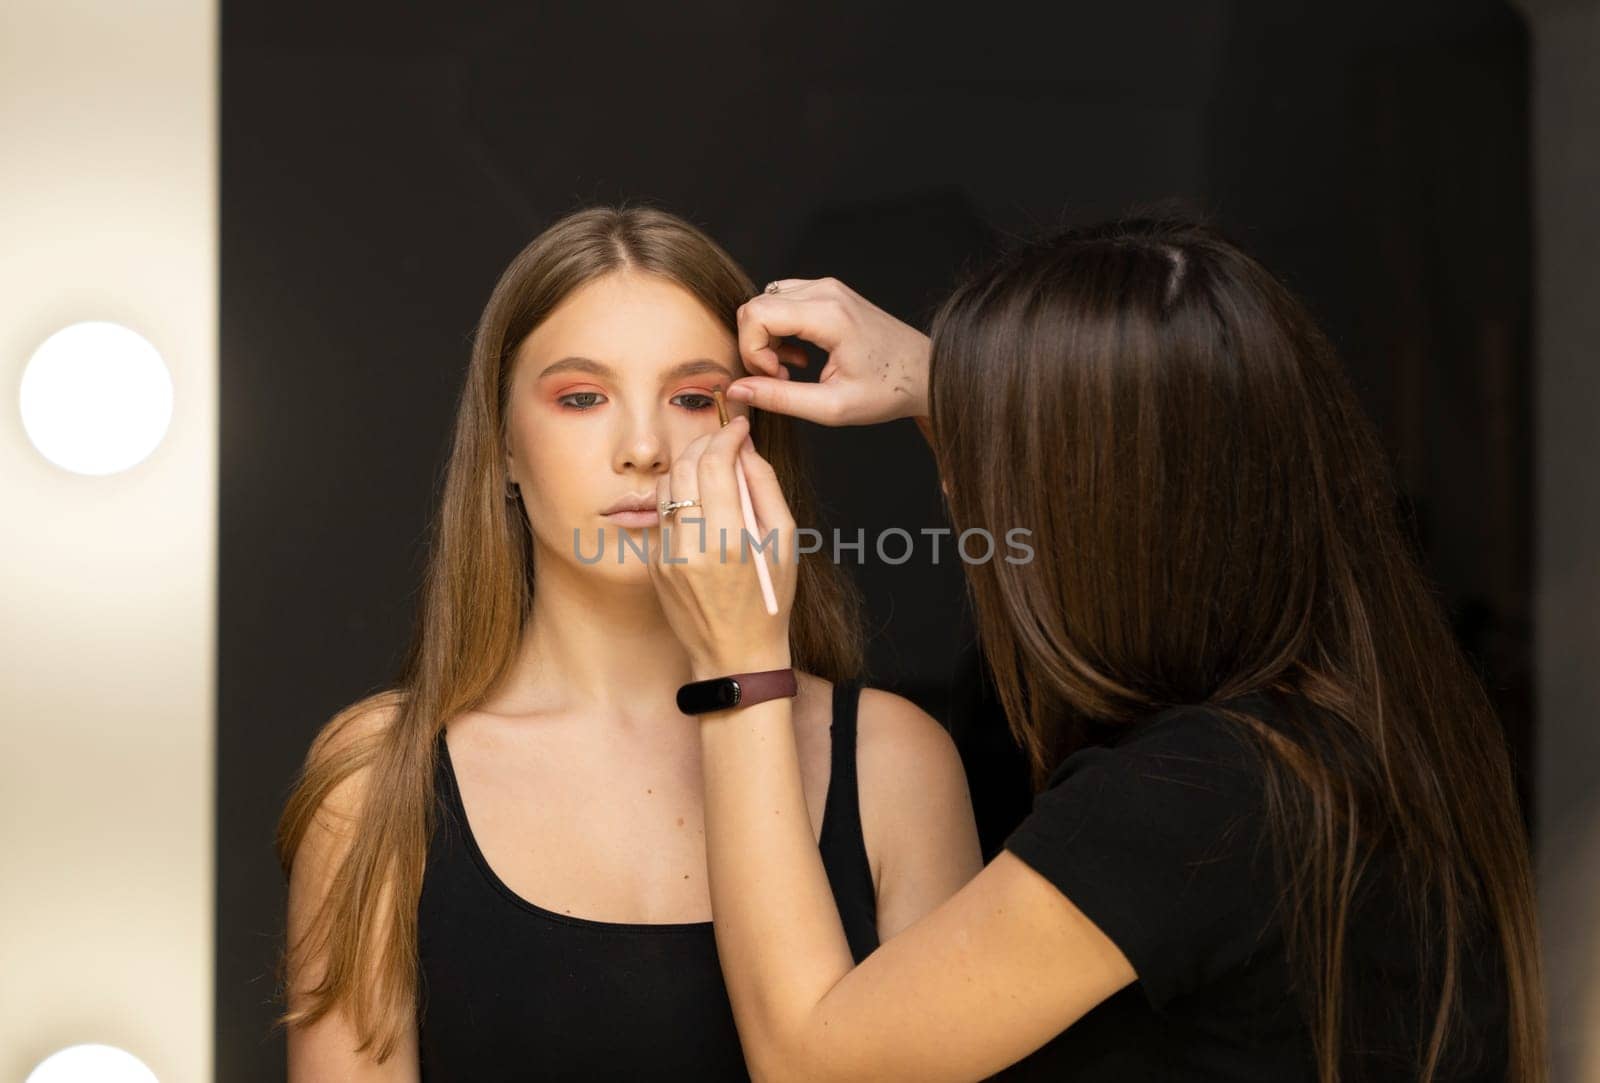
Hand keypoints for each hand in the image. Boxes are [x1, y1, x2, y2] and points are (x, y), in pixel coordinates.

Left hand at [647, 415, 798, 678]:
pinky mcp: (655, 564)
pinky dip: (681, 497)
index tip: (740, 428)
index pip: (716, 463)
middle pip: (685, 466)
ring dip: (688, 466)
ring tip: (713, 468)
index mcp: (730, 540)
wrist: (735, 655)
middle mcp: (692, 545)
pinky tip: (702, 503)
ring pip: (668, 486)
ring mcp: (668, 555)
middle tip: (725, 441)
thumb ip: (765, 488)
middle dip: (706, 443)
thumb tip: (747, 449)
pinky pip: (662, 514)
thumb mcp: (784, 542)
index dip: (727, 436)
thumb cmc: (769, 601)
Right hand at [728, 277, 930, 426]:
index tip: (774, 378)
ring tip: (790, 370)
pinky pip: (782, 303)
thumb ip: (780, 398)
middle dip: (755, 346)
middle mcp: (825, 291)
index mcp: (828, 314)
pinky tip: (798, 357)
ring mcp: (826, 287)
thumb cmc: (887, 390)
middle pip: (755, 306)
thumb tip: (737, 390)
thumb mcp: (832, 407)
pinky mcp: (827, 292)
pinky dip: (779, 331)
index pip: (756, 314)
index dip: (752, 350)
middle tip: (779, 378)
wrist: (924, 372)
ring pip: (765, 303)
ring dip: (766, 340)